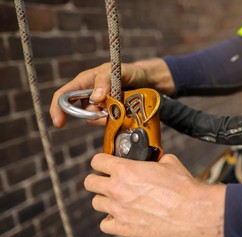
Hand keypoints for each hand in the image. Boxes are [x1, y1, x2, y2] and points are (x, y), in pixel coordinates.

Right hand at [50, 59, 174, 127]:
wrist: (147, 82)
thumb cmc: (130, 72)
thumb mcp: (118, 70)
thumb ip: (105, 79)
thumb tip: (95, 98)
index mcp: (85, 82)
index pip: (64, 95)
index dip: (58, 108)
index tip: (59, 123)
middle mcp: (89, 96)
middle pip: (80, 112)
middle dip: (92, 114)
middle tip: (106, 110)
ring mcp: (99, 107)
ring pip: (94, 120)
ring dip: (106, 116)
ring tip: (120, 103)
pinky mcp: (110, 116)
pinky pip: (107, 124)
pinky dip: (114, 120)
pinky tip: (124, 111)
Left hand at [84, 153, 225, 236]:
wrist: (193, 212)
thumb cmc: (183, 188)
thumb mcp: (169, 162)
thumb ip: (153, 160)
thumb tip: (152, 161)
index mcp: (126, 170)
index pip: (97, 161)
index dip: (101, 161)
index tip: (104, 165)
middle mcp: (118, 189)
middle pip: (89, 183)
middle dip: (97, 180)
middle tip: (107, 182)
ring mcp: (119, 210)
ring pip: (96, 203)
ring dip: (105, 200)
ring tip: (117, 201)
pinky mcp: (124, 228)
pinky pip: (105, 225)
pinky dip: (110, 221)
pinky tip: (121, 217)